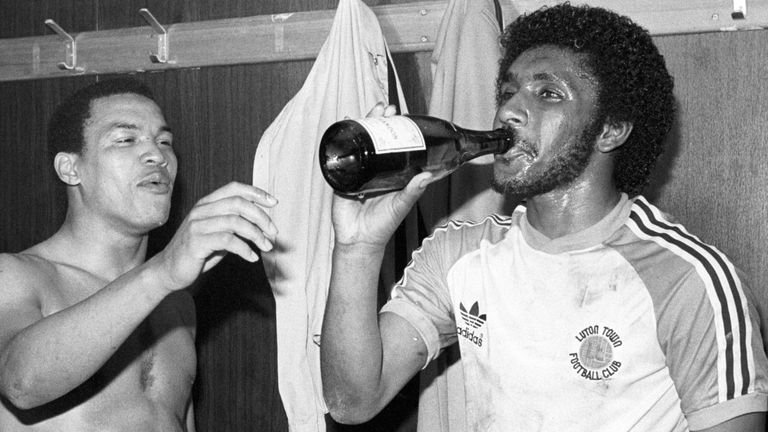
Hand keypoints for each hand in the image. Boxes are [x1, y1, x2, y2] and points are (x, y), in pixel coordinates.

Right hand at [151, 182, 277, 290]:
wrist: (169, 270)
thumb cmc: (198, 251)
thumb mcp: (218, 233)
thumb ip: (235, 224)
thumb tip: (263, 223)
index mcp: (207, 203)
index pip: (234, 188)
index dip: (256, 192)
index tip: (274, 203)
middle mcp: (201, 210)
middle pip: (238, 204)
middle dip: (261, 217)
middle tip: (273, 233)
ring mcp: (197, 225)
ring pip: (235, 222)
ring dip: (256, 235)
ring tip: (266, 247)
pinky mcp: (196, 242)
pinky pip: (227, 241)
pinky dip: (245, 249)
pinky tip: (252, 258)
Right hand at [331, 103, 436, 247]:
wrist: (359, 241)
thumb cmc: (382, 225)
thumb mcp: (401, 205)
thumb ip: (413, 192)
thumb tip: (427, 176)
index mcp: (388, 172)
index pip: (392, 144)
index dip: (395, 128)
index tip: (399, 114)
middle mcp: (372, 168)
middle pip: (375, 137)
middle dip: (379, 120)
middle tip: (386, 108)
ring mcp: (356, 170)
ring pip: (359, 142)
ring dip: (363, 124)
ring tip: (370, 111)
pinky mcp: (341, 176)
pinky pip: (339, 154)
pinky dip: (340, 138)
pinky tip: (344, 123)